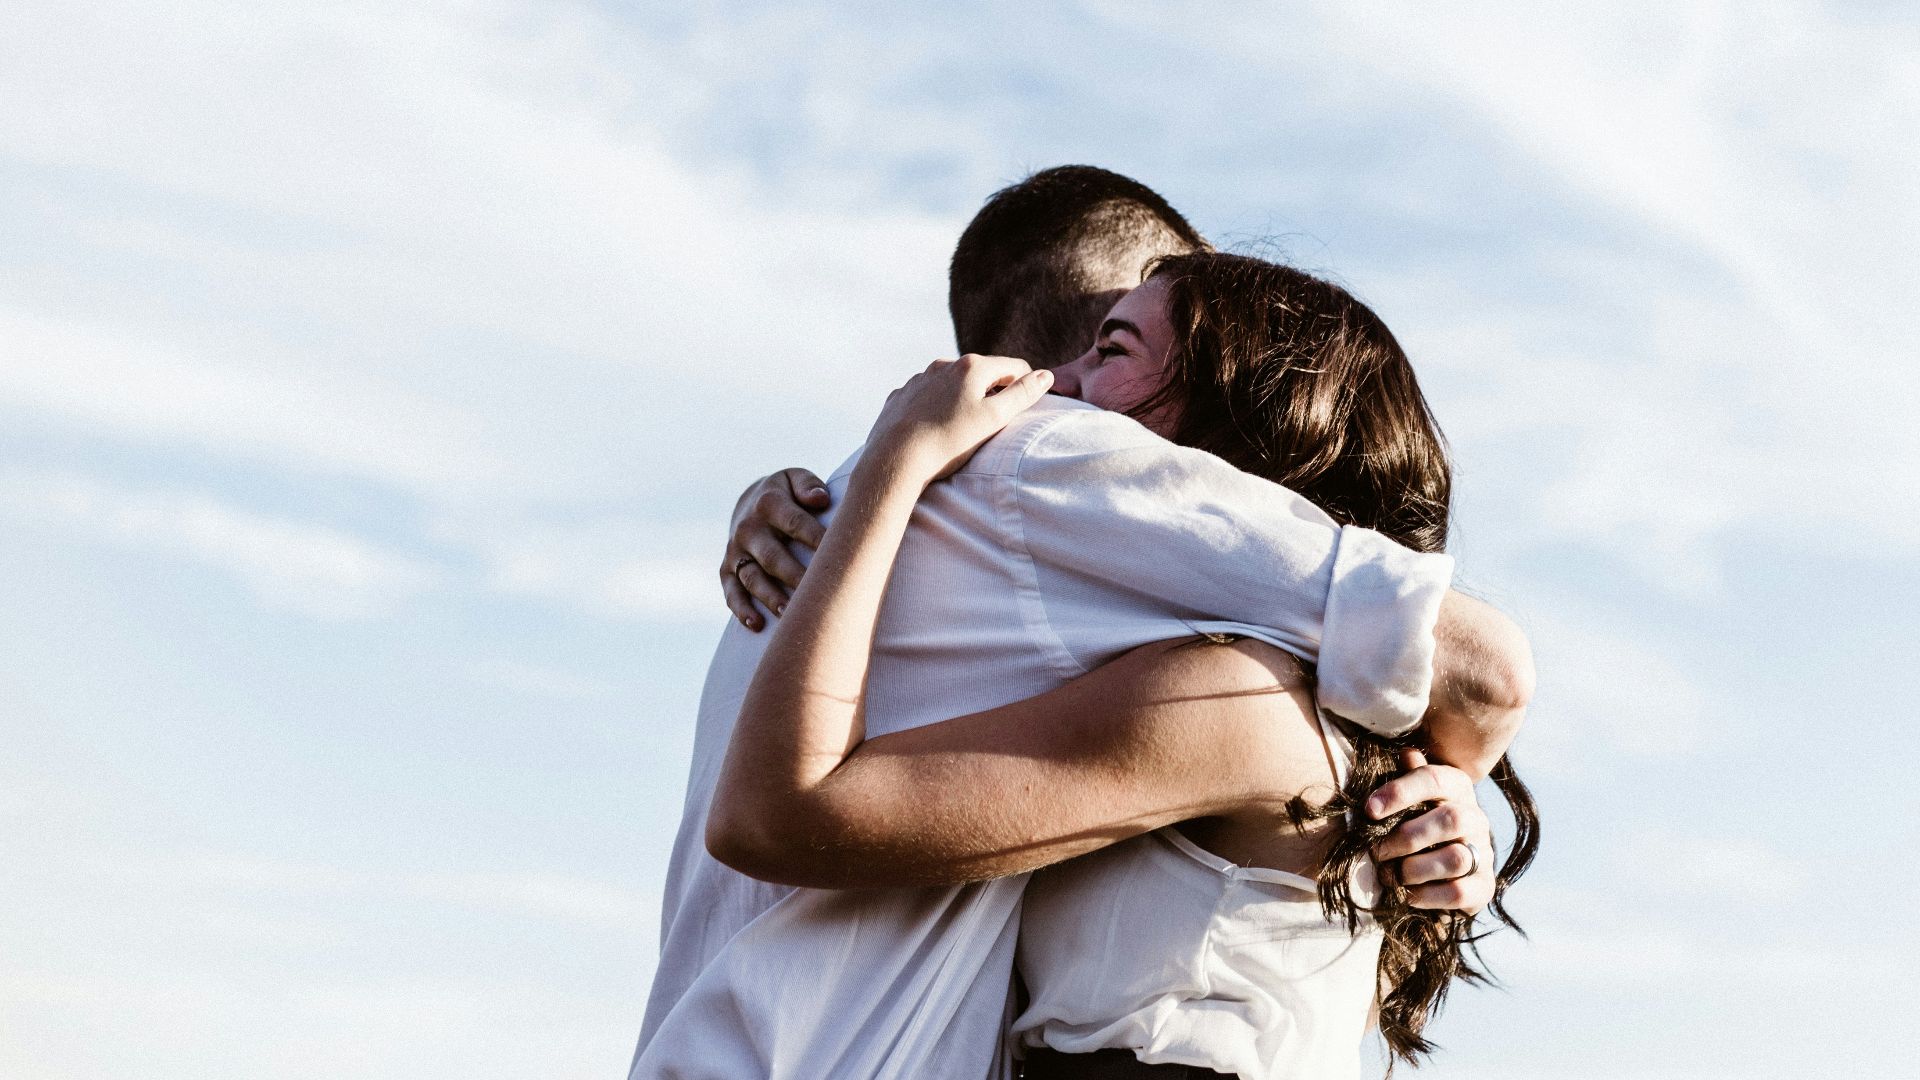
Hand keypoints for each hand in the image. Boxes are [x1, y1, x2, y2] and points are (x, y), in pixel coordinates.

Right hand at [722, 468, 830, 629]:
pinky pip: (731, 592)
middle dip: (795, 576)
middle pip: (773, 556)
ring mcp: (736, 551)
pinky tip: (756, 625)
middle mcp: (748, 528)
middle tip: (818, 594)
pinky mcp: (727, 570)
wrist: (749, 502)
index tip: (839, 557)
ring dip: (770, 597)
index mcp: (769, 503)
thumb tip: (820, 499)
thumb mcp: (794, 478)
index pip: (796, 523)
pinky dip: (741, 609)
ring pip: (752, 578)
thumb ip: (808, 485)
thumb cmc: (786, 494)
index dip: (817, 539)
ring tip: (789, 613)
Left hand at [863, 355, 1052, 484]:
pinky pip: (927, 396)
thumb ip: (1022, 394)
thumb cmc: (949, 441)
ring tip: (962, 428)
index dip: (1025, 386)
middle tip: (994, 423)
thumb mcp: (994, 418)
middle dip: (993, 392)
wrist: (895, 459)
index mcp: (971, 366)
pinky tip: (935, 428)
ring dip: (963, 399)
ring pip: (952, 384)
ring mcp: (919, 379)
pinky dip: (936, 407)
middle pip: (982, 373)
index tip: (1024, 408)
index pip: (1014, 367)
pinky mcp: (901, 396)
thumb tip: (1045, 375)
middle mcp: (943, 365)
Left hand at [1367, 748, 1495, 912]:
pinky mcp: (1484, 886)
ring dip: (1414, 869)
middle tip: (1377, 851)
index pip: (1433, 778)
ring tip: (1391, 876)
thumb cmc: (1413, 822)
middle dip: (1406, 837)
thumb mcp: (1407, 797)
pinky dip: (1427, 896)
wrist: (1440, 869)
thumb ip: (1406, 777)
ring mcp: (1483, 852)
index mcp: (1456, 787)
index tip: (1369, 810)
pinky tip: (1408, 894)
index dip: (1400, 792)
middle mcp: (1476, 817)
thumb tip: (1406, 753)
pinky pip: (1459, 892)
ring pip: (1456, 858)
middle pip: (1450, 819)